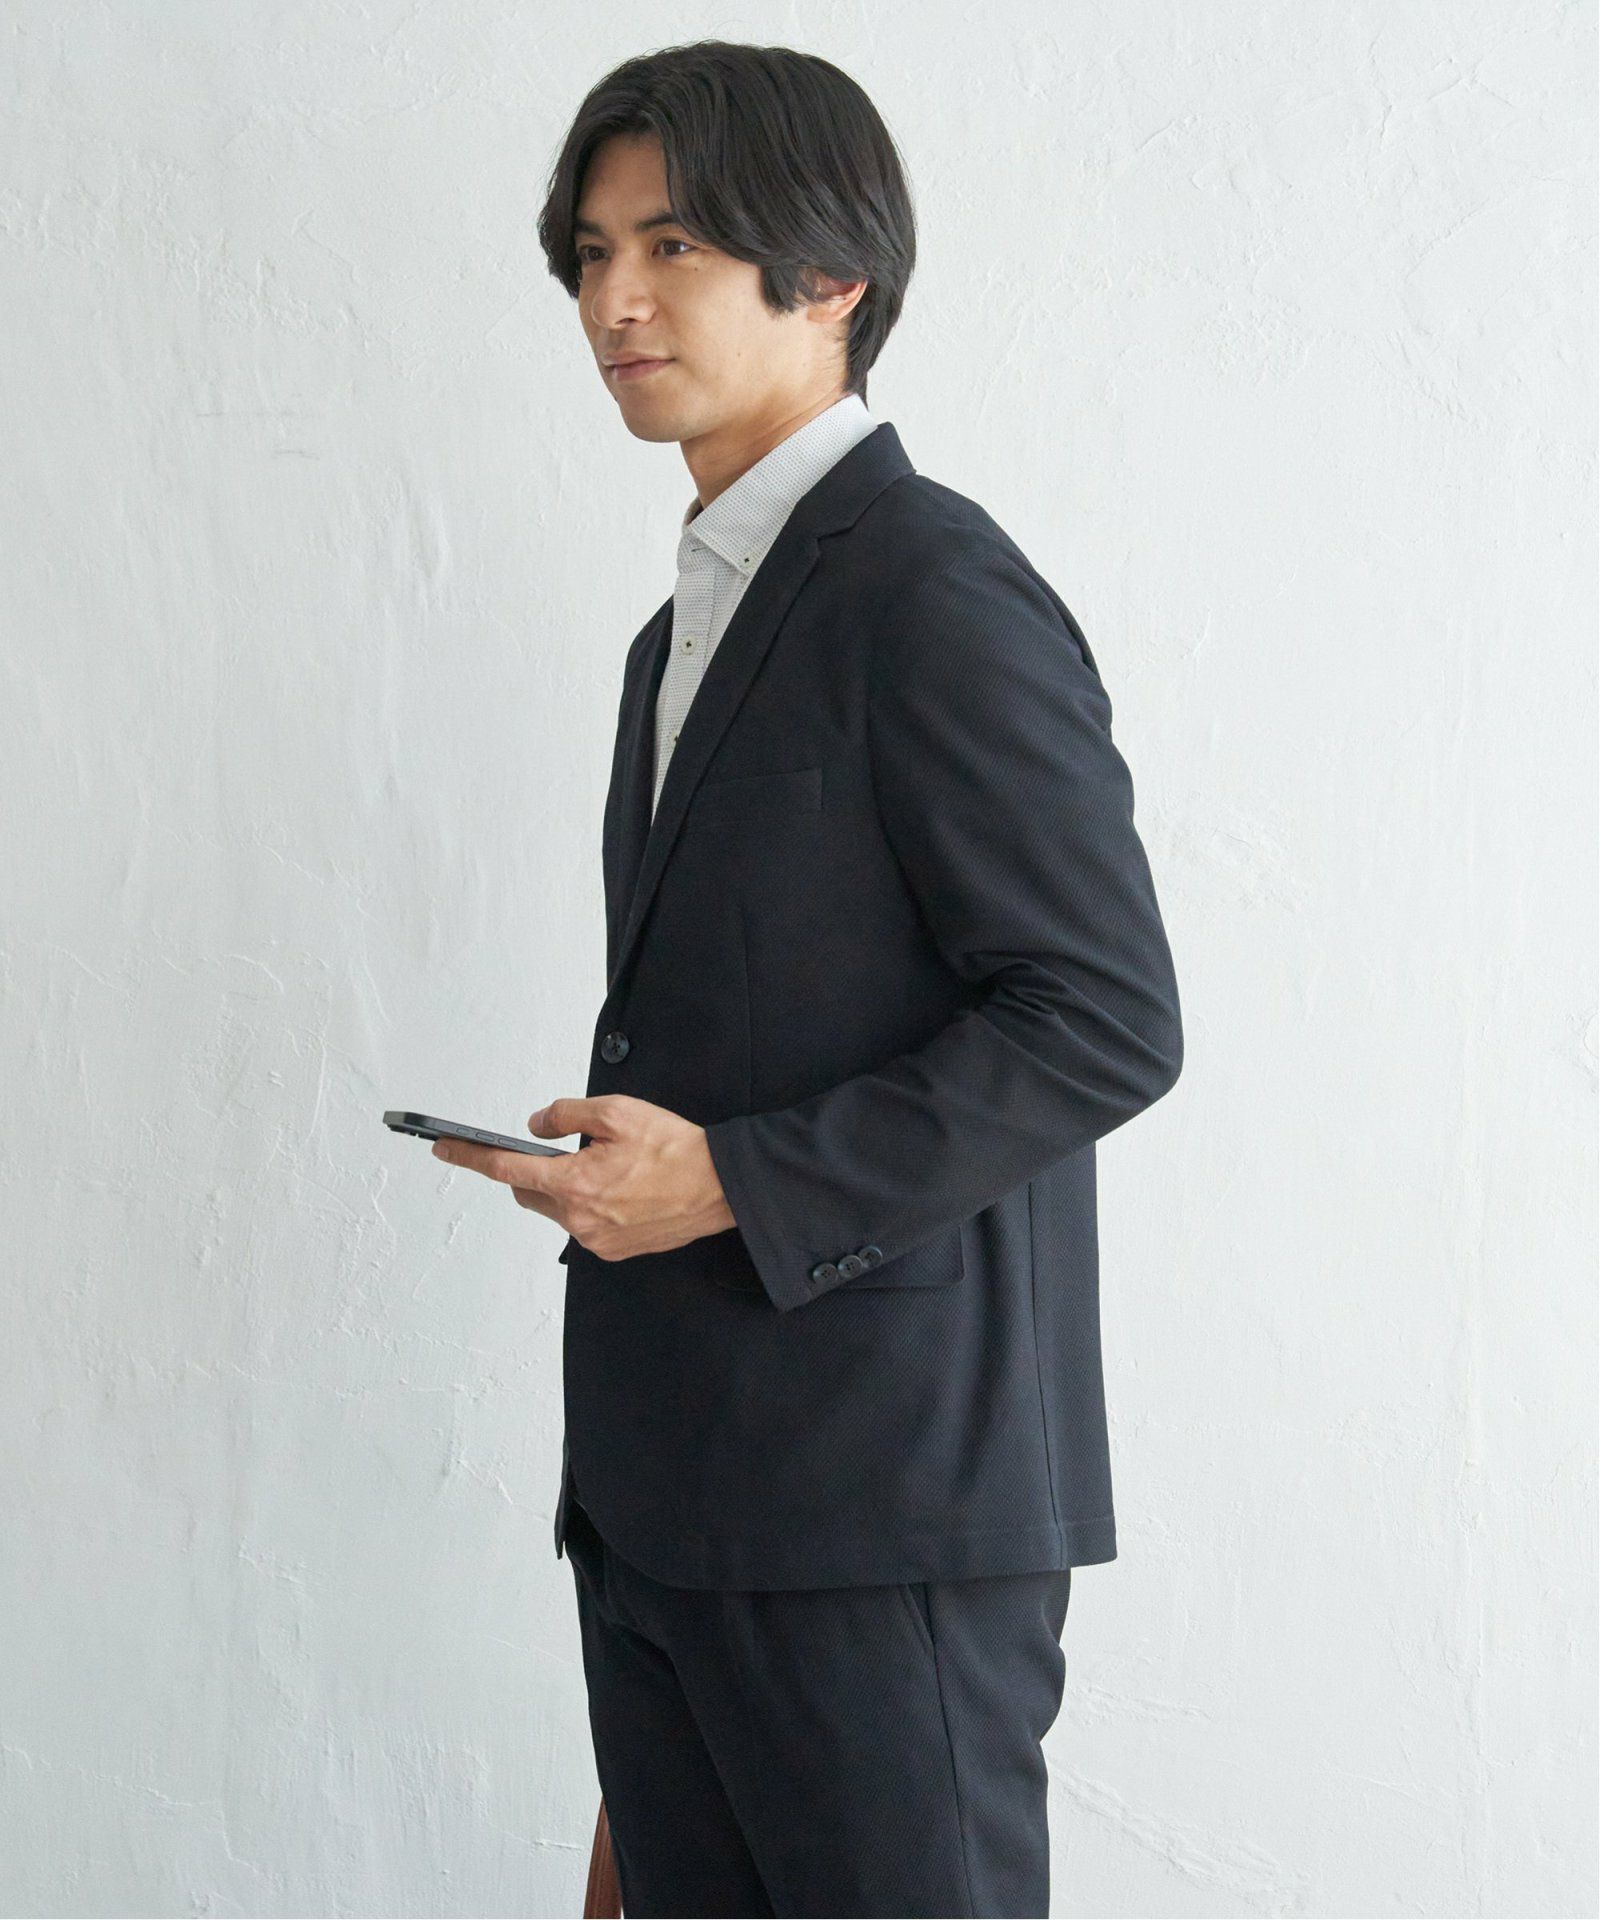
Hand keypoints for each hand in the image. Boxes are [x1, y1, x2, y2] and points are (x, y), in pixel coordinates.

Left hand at [430, 1094, 736, 1260]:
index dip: (469, 1156)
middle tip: (555, 1149)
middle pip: (528, 1192)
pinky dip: (587, 1204)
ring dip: (562, 1188)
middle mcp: (579, 1218)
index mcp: (574, 1182)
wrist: (720, 1187)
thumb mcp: (617, 1112)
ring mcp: (596, 1239)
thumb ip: (567, 1114)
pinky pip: (582, 1225)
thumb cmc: (676, 1149)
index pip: (505, 1168)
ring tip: (605, 1166)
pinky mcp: (614, 1250)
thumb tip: (536, 1126)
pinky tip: (619, 1188)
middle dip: (528, 1170)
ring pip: (556, 1210)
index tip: (444, 1148)